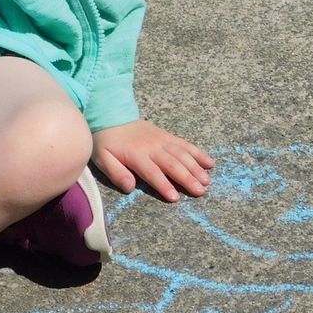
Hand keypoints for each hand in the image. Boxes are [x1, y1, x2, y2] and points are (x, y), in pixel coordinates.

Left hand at [91, 120, 213, 202]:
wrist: (112, 114)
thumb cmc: (107, 141)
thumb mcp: (103, 158)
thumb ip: (116, 173)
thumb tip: (130, 187)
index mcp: (136, 155)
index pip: (153, 172)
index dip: (164, 185)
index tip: (175, 198)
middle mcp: (153, 148)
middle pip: (173, 164)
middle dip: (187, 178)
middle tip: (200, 191)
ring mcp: (163, 141)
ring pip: (183, 154)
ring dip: (196, 168)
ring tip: (207, 181)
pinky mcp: (168, 136)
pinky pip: (186, 145)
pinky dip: (198, 153)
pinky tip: (209, 162)